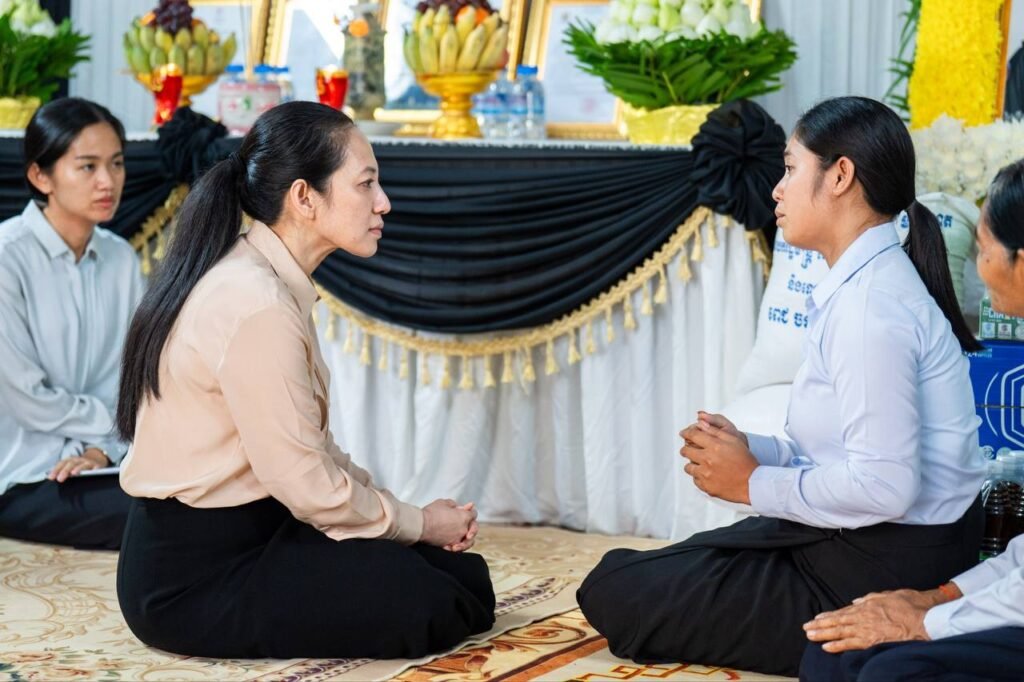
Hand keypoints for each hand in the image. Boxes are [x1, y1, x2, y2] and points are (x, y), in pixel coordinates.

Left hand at [48, 448, 109, 482]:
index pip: (61, 464)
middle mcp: (78, 460)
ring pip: (82, 465)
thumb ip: (62, 471)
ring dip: (78, 468)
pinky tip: (92, 472)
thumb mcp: (70, 467)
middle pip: (71, 464)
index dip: (56, 470)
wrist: (96, 459)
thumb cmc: (79, 466)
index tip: (51, 477)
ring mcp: (88, 462)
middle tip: (60, 479)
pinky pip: (95, 467)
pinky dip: (93, 469)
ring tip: (73, 473)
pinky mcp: (97, 466)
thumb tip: (50, 477)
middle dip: (65, 471)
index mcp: (70, 460)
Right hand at [421, 499, 477, 551]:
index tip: (466, 510)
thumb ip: (454, 505)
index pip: (473, 514)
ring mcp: (457, 539)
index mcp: (464, 517)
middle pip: (474, 528)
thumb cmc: (430, 513)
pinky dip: (458, 547)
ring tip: (464, 537)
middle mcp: (463, 529)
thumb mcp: (443, 503)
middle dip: (471, 525)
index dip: (470, 511)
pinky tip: (454, 545)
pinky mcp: (450, 546)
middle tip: (465, 523)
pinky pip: (459, 549)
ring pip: (469, 542)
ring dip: (467, 539)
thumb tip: (462, 507)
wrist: (420, 526)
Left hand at [678, 417, 757, 503]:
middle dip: (686, 449)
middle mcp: (708, 460)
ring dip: (692, 464)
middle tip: (690, 449)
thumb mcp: (734, 440)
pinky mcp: (706, 486)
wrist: (753, 484)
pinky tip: (707, 474)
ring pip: (688, 467)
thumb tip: (701, 423)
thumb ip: (715, 431)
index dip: (686, 433)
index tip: (684, 433)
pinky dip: (699, 476)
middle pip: (686, 451)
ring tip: (700, 463)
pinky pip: (695, 480)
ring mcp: (706, 474)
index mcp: (715, 446)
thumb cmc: (745, 461)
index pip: (692, 435)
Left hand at [803, 589, 943, 652]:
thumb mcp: (890, 594)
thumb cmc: (912, 606)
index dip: (830, 615)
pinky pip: (850, 644)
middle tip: (806, 627)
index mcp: (867, 605)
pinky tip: (826, 647)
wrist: (925, 620)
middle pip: (837, 621)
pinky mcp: (872, 641)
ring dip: (823, 634)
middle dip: (820, 624)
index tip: (818, 617)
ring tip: (810, 635)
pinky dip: (837, 645)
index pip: (844, 611)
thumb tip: (857, 600)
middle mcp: (863, 616)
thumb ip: (872, 597)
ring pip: (839, 632)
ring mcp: (866, 629)